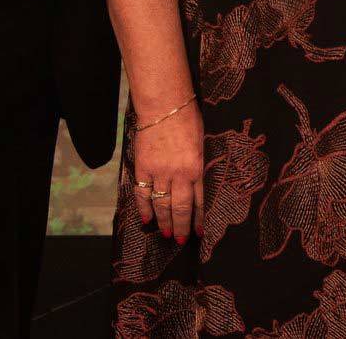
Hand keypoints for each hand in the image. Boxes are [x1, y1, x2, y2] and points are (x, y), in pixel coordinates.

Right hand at [132, 100, 203, 242]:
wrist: (165, 105)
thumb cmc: (188, 119)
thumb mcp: (204, 142)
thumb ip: (201, 164)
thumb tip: (201, 184)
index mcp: (197, 167)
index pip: (200, 200)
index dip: (199, 218)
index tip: (200, 232)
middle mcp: (179, 173)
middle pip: (180, 207)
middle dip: (181, 226)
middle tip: (181, 240)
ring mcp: (160, 172)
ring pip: (162, 204)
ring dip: (164, 221)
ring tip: (166, 234)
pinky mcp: (143, 167)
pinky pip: (142, 192)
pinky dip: (143, 208)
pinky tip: (147, 219)